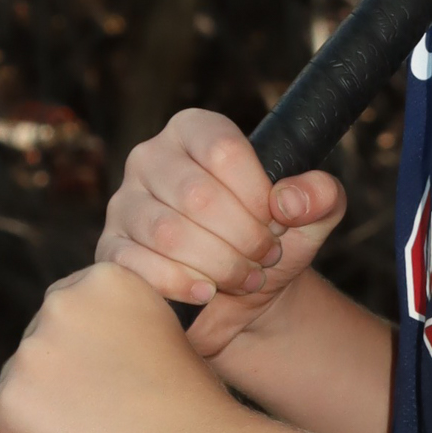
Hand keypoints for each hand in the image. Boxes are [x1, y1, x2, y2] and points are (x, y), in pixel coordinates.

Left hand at [0, 262, 248, 432]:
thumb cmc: (195, 408)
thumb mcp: (165, 334)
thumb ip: (118, 326)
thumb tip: (80, 354)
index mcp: (105, 278)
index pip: (66, 313)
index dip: (86, 352)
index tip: (116, 378)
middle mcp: (62, 303)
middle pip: (36, 345)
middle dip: (59, 378)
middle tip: (107, 411)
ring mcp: (33, 351)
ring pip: (16, 384)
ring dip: (43, 410)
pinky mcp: (12, 400)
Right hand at [95, 108, 346, 359]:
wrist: (243, 301)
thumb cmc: (272, 244)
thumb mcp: (314, 218)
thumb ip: (321, 196)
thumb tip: (286, 200)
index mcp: (194, 131)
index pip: (223, 149)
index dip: (257, 194)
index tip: (276, 221)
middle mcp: (151, 158)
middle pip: (197, 195)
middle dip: (244, 237)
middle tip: (265, 257)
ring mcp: (124, 204)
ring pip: (169, 233)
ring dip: (219, 264)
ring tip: (244, 277)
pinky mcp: (111, 250)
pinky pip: (137, 266)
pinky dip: (182, 285)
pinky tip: (208, 292)